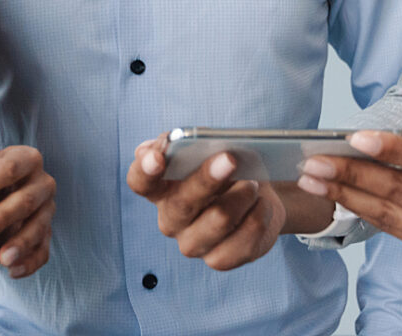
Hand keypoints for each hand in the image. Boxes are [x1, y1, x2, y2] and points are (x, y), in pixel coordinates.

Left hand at [0, 146, 56, 277]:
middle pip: (28, 198)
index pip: (10, 167)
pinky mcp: (46, 235)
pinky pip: (43, 251)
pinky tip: (13, 271)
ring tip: (3, 258)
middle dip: (6, 215)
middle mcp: (42, 183)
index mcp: (24, 159)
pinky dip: (30, 263)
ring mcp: (47, 210)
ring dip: (22, 243)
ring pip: (39, 226)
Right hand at [126, 134, 285, 270]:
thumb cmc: (227, 168)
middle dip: (206, 180)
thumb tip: (174, 141)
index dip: (145, 170)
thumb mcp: (209, 148)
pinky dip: (258, 216)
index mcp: (160, 188)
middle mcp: (170, 219)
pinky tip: (261, 204)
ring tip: (254, 183)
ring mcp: (193, 244)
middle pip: (181, 203)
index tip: (158, 156)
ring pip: (218, 220)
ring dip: (242, 196)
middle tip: (230, 159)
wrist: (257, 195)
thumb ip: (189, 142)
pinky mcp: (219, 260)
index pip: (140, 181)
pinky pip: (243, 241)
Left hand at [297, 130, 401, 276]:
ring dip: (347, 197)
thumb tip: (386, 150)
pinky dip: (368, 214)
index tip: (355, 138)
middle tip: (313, 162)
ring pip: (391, 215)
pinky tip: (343, 201)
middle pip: (400, 191)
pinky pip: (399, 231)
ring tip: (314, 181)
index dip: (392, 149)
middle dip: (350, 176)